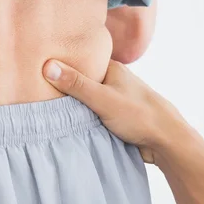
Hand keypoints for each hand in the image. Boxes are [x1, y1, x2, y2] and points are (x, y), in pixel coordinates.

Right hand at [43, 59, 186, 163]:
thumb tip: (48, 66)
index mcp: (112, 69)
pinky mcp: (115, 117)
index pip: (81, 61)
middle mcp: (112, 82)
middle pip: (81, 81)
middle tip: (37, 89)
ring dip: (72, 105)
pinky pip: (91, 114)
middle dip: (64, 86)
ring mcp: (114, 99)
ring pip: (86, 99)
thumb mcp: (102, 98)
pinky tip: (66, 121)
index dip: (61, 64)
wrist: (167, 142)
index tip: (39, 66)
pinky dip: (81, 117)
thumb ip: (76, 84)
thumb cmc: (140, 115)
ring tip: (46, 106)